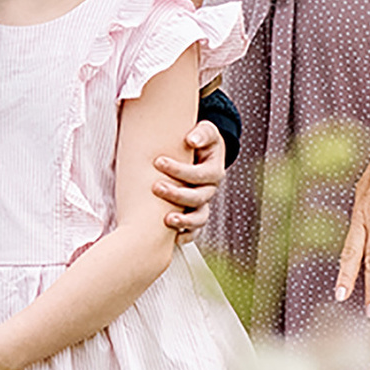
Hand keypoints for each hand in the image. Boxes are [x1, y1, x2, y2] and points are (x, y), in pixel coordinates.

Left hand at [151, 117, 226, 240]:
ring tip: (167, 220)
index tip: (157, 161)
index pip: (199, 174)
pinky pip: (194, 231)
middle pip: (198, 198)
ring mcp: (203, 204)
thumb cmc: (200, 140)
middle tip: (155, 187)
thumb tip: (191, 140)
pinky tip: (173, 238)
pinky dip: (186, 236)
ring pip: (199, 219)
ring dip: (184, 221)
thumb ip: (201, 133)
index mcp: (214, 171)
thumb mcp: (205, 131)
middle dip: (176, 194)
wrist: (201, 152)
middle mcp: (210, 190)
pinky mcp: (194, 215)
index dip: (180, 170)